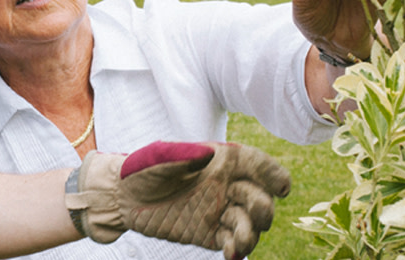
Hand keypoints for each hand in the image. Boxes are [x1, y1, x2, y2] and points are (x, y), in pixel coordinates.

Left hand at [65, 141, 290, 259]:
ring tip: (241, 242)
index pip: (257, 165)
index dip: (274, 175)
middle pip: (259, 197)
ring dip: (252, 233)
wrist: (122, 198)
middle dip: (263, 208)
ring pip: (249, 224)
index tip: (282, 189)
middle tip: (258, 217)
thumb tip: (209, 155)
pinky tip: (231, 254)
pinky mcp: (209, 233)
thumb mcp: (158, 157)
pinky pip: (231, 242)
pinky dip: (236, 249)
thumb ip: (183, 156)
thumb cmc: (142, 169)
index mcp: (221, 161)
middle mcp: (227, 186)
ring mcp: (220, 211)